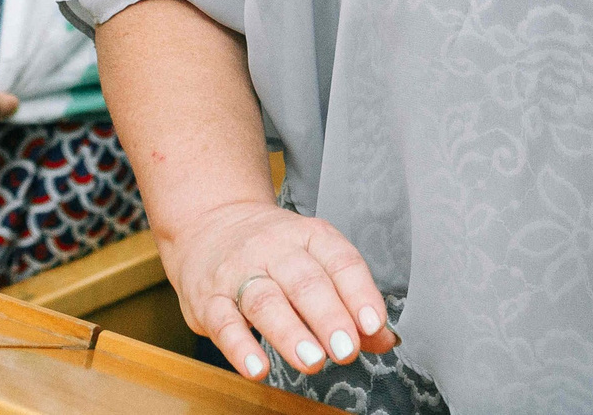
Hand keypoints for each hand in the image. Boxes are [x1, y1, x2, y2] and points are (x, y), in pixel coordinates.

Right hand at [160, 197, 394, 382]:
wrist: (210, 223)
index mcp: (309, 236)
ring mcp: (238, 272)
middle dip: (329, 318)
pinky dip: (240, 348)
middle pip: (305, 282)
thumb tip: (384, 339)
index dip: (359, 292)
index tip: (373, 324)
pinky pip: (224, 322)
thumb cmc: (272, 252)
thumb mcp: (314, 260)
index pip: (340, 260)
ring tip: (312, 361)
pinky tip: (258, 368)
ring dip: (290, 334)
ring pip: (266, 301)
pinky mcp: (208, 299)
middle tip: (347, 350)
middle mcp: (274, 249)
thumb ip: (349, 302)